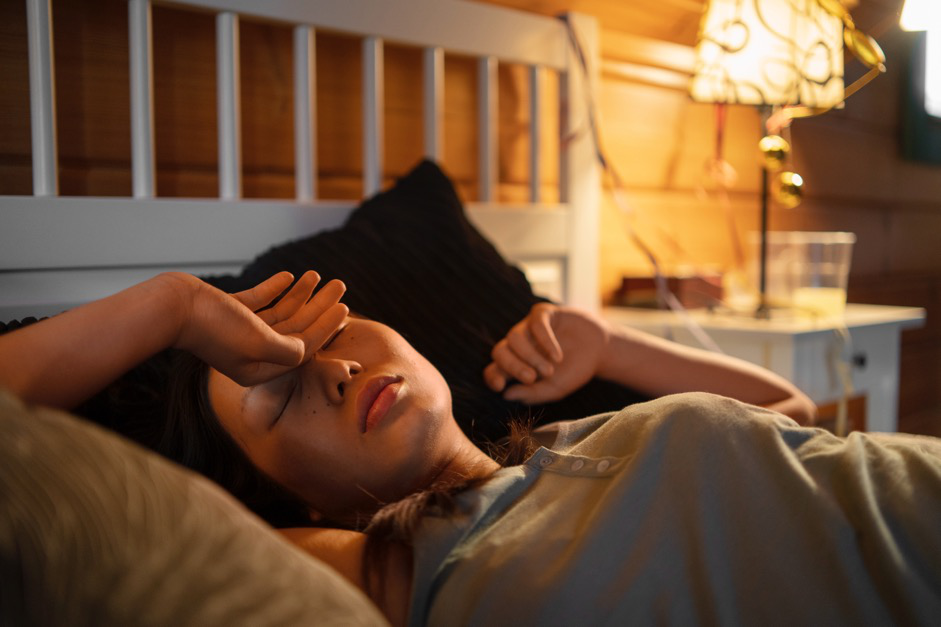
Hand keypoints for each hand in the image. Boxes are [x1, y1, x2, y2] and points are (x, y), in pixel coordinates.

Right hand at [168, 271, 347, 385]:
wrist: (172, 307)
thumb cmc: (215, 327)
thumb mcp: (259, 343)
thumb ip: (288, 350)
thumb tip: (306, 349)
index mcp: (259, 368)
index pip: (302, 348)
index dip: (326, 327)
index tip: (343, 307)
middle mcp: (250, 354)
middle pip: (294, 328)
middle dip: (318, 306)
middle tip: (339, 284)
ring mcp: (238, 332)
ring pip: (279, 313)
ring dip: (300, 294)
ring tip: (316, 275)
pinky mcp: (227, 312)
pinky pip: (259, 302)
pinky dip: (275, 289)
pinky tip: (289, 277)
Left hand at [483, 302, 608, 403]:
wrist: (600, 351)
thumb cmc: (574, 370)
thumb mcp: (554, 388)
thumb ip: (532, 393)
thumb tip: (506, 395)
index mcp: (516, 364)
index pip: (493, 369)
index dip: (491, 377)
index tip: (500, 387)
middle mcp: (518, 345)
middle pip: (499, 351)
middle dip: (513, 367)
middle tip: (531, 379)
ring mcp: (528, 327)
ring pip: (514, 338)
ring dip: (530, 356)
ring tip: (549, 370)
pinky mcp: (543, 314)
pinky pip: (536, 324)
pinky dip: (545, 341)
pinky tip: (557, 356)